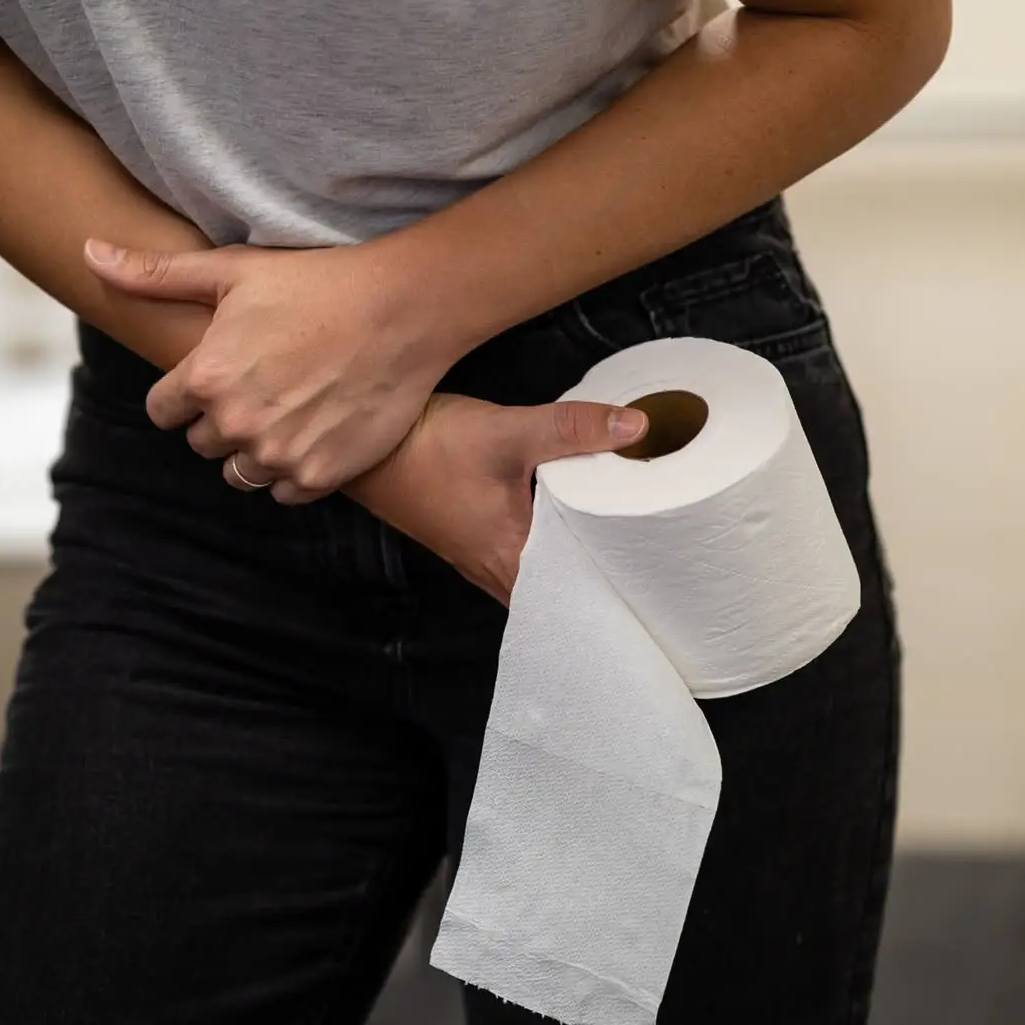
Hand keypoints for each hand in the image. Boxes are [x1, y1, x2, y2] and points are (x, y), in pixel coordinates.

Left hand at [85, 237, 462, 501]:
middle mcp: (237, 423)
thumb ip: (155, 274)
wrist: (405, 309)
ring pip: (242, 473)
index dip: (190, 391)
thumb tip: (86, 252)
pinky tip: (318, 428)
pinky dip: (297, 468)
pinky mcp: (322, 475)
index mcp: (206, 378)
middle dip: (225, 418)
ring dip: (258, 448)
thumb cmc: (319, 282)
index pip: (164, 411)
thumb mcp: (233, 271)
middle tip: (267, 382)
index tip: (222, 372)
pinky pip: (286, 492)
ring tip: (292, 408)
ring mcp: (281, 454)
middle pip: (203, 443)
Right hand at [352, 392, 648, 603]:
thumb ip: (573, 429)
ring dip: (579, 564)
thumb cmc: (427, 449)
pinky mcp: (476, 539)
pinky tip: (574, 527)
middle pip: (566, 592)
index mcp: (513, 560)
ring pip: (545, 576)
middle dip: (607, 580)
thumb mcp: (508, 433)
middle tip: (655, 560)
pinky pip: (527, 558)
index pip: (579, 599)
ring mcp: (484, 558)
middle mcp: (499, 571)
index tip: (657, 578)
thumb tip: (637, 425)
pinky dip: (554, 549)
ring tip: (625, 546)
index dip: (619, 592)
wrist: (367, 448)